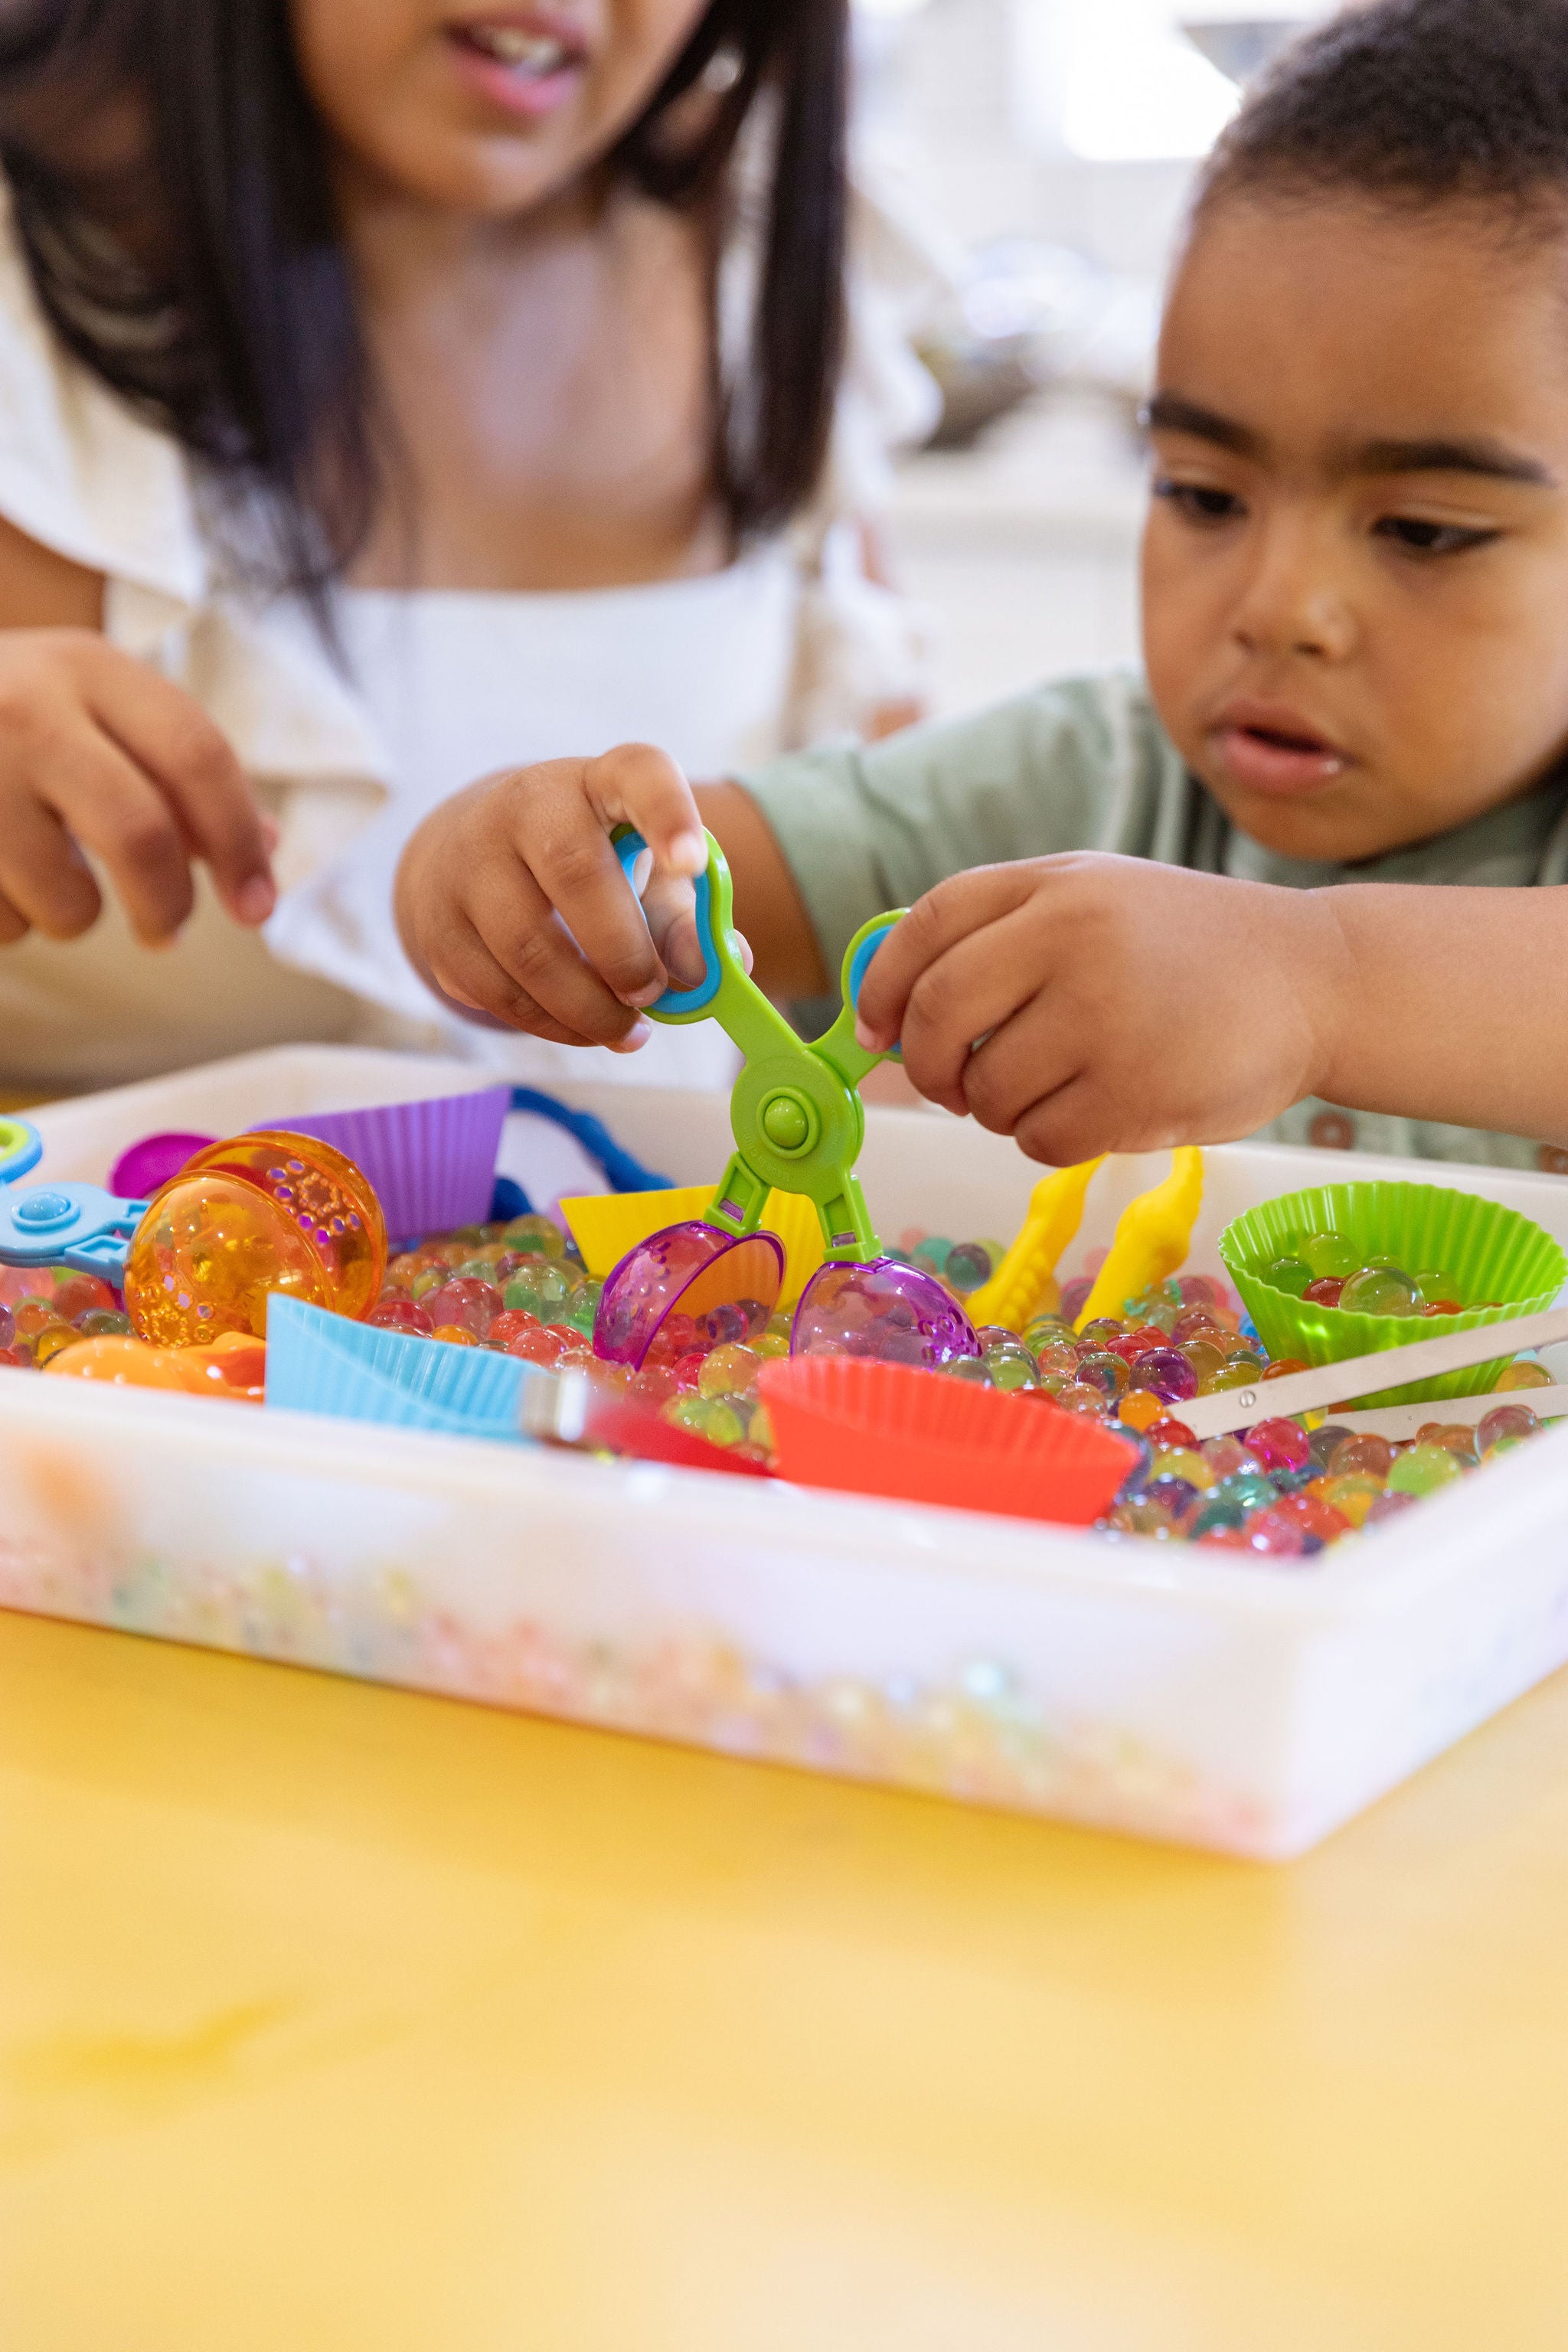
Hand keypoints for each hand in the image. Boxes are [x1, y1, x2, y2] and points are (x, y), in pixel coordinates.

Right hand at [0, 630, 272, 945]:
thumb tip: (270, 847)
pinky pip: (0, 924)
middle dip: (169, 906)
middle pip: (142, 836)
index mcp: (84, 665)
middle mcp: (24, 705)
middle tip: (166, 932)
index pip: (198, 755)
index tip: (257, 908)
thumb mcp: (83, 711)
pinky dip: (6, 921)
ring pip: (66, 900)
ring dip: (70, 916)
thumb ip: (173, 774)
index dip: (241, 843)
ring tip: (39, 877)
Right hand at [395, 743, 730, 1049]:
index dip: (669, 815)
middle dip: (623, 952)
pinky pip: (498, 991)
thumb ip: (687, 921)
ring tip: (625, 1030)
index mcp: (597, 783)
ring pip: (528, 948)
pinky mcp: (439, 925)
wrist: (474, 855)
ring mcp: (470, 862)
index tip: (693, 863)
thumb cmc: (587, 864)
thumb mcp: (645, 875)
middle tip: (651, 994)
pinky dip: (549, 1025)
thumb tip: (710, 975)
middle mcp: (526, 806)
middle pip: (574, 873)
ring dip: (587, 1007)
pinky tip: (580, 1029)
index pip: (638, 775)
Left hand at [853, 852, 1350, 1161]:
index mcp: (1055, 885)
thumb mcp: (1097, 900)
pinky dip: (1048, 1138)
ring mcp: (1104, 1016)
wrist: (1317, 980)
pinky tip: (1093, 1111)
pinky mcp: (1136, 1091)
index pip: (927, 927)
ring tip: (1050, 1088)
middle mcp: (1073, 939)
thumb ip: (1001, 936)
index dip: (882, 987)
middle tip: (948, 1084)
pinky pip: (1041, 1138)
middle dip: (928, 1066)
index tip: (874, 1031)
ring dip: (998, 1109)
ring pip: (988, 1091)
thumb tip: (890, 1017)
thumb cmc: (1188, 950)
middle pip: (939, 1016)